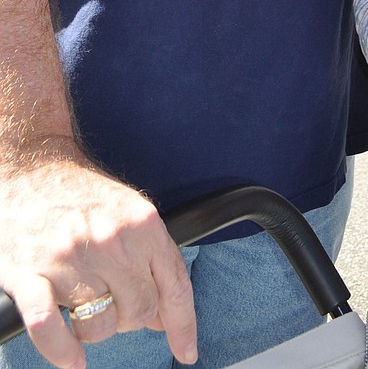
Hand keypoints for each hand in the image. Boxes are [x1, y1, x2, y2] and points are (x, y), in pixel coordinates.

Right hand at [0, 144, 196, 368]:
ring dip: (94, 330)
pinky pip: (48, 328)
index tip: (186, 351)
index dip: (183, 325)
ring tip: (84, 306)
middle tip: (113, 303)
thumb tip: (164, 316)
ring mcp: (69, 259)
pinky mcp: (30, 275)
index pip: (174, 286)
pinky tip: (71, 356)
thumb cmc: (84, 196)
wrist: (34, 169)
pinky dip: (61, 349)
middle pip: (138, 311)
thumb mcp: (131, 214)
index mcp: (143, 224)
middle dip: (130, 318)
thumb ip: (153, 260)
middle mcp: (111, 241)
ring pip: (98, 326)